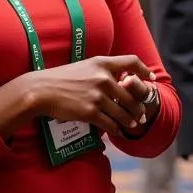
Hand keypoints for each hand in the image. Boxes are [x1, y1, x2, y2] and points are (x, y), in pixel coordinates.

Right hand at [25, 55, 154, 136]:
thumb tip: (117, 79)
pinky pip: (109, 123)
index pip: (131, 62)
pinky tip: (118, 131)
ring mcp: (97, 96)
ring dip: (130, 120)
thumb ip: (102, 71)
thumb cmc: (61, 78)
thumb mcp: (84, 67)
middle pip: (131, 94)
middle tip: (141, 114)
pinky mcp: (90, 112)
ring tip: (133, 124)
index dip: (144, 70)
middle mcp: (103, 78)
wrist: (42, 90)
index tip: (150, 78)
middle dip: (138, 106)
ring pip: (122, 112)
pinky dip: (116, 129)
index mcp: (102, 63)